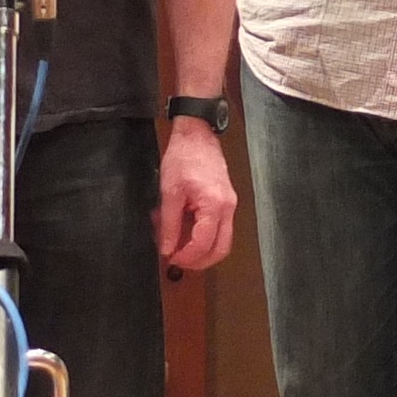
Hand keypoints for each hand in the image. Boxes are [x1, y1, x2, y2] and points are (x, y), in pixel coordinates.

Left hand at [156, 118, 237, 277]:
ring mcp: (229, 205)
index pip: (204, 244)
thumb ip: (169, 224)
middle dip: (200, 262)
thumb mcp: (170, 193)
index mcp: (214, 205)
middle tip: (179, 262)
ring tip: (178, 242)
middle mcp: (228, 208)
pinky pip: (218, 227)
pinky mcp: (225, 202)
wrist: (197, 135)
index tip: (172, 258)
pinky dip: (202, 234)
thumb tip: (167, 248)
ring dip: (201, 248)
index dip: (187, 257)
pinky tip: (183, 227)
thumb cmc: (184, 157)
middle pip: (221, 249)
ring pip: (221, 240)